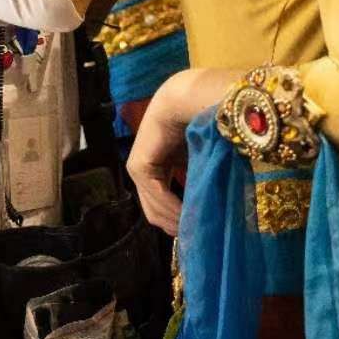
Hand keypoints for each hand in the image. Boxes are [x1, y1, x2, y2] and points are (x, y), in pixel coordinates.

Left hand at [127, 89, 190, 234]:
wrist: (188, 101)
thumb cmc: (199, 127)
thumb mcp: (198, 164)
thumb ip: (194, 186)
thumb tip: (201, 216)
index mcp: (156, 170)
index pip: (161, 207)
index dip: (178, 222)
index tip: (197, 233)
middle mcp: (143, 171)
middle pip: (156, 213)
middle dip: (175, 226)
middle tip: (196, 236)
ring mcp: (138, 170)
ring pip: (155, 208)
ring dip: (175, 220)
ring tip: (195, 227)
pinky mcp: (138, 166)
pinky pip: (156, 196)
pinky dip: (172, 208)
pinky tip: (188, 214)